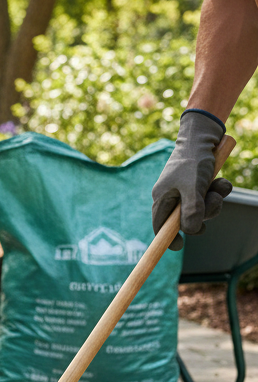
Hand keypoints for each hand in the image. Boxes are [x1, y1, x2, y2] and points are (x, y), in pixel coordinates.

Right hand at [151, 110, 232, 250]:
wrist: (204, 135)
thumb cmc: (193, 159)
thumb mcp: (193, 187)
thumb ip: (192, 211)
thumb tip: (192, 231)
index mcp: (162, 197)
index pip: (160, 225)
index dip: (167, 238)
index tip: (179, 246)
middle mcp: (172, 196)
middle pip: (186, 218)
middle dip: (204, 213)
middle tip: (213, 203)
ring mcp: (186, 190)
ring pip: (202, 208)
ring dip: (215, 200)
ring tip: (219, 187)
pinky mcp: (199, 183)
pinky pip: (210, 196)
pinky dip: (218, 191)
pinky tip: (222, 181)